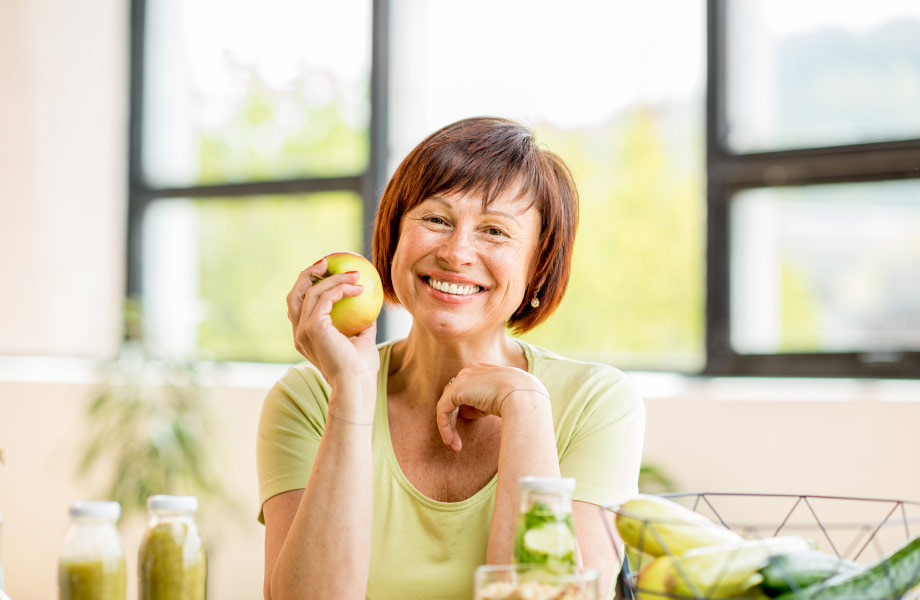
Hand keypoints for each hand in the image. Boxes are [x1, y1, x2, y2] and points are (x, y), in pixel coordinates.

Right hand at [286, 258, 379, 389]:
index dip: (308, 286)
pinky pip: (326, 297)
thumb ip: (362, 324)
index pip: (299, 307)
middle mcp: (299, 333)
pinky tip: (359, 287)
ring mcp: (303, 330)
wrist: (356, 387)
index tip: (327, 273)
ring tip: (354, 273)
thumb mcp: (362, 341)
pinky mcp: (313, 327)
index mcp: (305, 338)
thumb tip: (370, 305)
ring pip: (311, 292)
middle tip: (327, 263)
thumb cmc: (361, 370)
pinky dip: (342, 288)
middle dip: (307, 274)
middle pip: (294, 295)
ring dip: (333, 278)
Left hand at [435, 364, 549, 451]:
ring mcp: (462, 378)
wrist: (523, 396)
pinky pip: (443, 410)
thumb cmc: (519, 400)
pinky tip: (451, 441)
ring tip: (455, 447)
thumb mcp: (499, 399)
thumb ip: (482, 403)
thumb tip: (466, 413)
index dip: (464, 410)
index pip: (465, 390)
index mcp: (481, 369)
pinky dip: (445, 427)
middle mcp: (470, 370)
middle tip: (455, 442)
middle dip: (453, 420)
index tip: (467, 429)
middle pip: (453, 397)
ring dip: (449, 428)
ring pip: (447, 405)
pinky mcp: (456, 390)